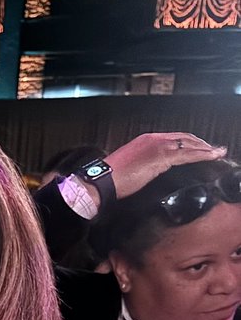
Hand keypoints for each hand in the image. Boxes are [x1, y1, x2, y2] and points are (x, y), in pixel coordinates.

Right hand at [107, 132, 225, 201]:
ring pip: (188, 145)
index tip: (198, 148)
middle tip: (213, 150)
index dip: (188, 143)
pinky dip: (202, 155)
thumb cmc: (111, 179)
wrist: (102, 181)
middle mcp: (153, 139)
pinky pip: (187, 155)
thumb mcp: (130, 168)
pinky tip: (211, 157)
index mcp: (145, 140)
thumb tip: (150, 171)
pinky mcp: (160, 158)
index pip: (173, 138)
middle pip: (184, 138)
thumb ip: (144, 165)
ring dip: (205, 148)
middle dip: (201, 144)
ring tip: (217, 152)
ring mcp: (158, 147)